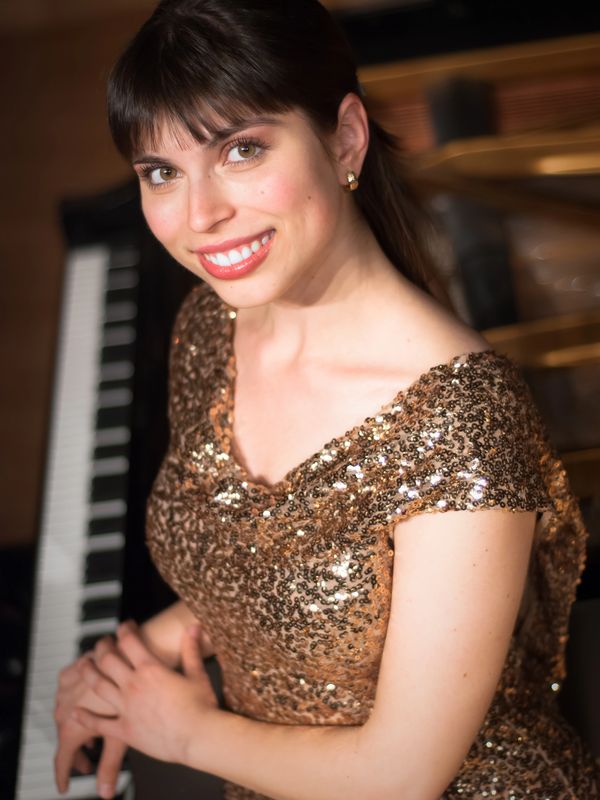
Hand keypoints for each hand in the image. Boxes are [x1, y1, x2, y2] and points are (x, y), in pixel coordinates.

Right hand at [54, 637, 127, 796]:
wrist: (142, 658)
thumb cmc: (136, 697)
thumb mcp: (122, 736)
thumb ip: (109, 766)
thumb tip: (106, 793)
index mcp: (72, 727)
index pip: (62, 759)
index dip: (63, 775)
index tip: (65, 786)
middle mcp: (64, 707)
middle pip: (66, 734)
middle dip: (78, 747)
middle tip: (91, 756)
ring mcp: (67, 688)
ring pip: (66, 709)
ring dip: (77, 720)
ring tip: (93, 728)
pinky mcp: (73, 668)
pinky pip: (68, 686)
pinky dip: (76, 695)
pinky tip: (90, 698)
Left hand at [74, 620, 218, 766]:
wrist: (198, 738)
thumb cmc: (201, 707)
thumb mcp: (197, 673)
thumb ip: (191, 650)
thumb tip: (193, 627)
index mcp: (150, 669)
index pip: (129, 641)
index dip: (124, 630)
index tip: (124, 626)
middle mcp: (133, 685)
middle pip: (107, 660)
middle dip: (102, 647)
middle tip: (101, 643)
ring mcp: (126, 708)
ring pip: (98, 686)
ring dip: (88, 673)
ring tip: (83, 665)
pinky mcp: (125, 730)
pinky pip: (99, 723)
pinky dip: (86, 718)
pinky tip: (75, 713)